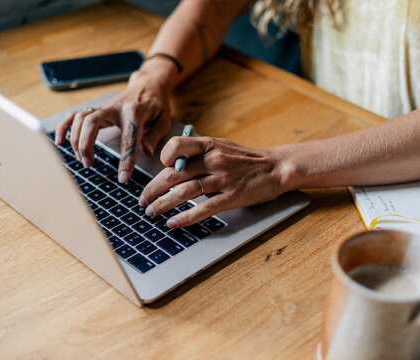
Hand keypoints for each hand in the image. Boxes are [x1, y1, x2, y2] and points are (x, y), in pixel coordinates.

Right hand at [55, 68, 171, 182]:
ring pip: (81, 119)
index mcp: (136, 111)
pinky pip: (75, 115)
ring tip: (82, 159)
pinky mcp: (97, 109)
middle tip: (88, 164)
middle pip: (92, 122)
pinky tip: (60, 141)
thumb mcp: (164, 119)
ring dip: (76, 139)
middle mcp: (116, 107)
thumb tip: (145, 153)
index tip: (123, 177)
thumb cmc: (157, 103)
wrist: (149, 84)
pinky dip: (64, 127)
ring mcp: (104, 107)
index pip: (129, 137)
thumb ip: (154, 136)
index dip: (126, 158)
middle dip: (86, 145)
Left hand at [139, 136, 286, 227]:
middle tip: (142, 200)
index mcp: (209, 144)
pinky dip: (185, 217)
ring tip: (152, 213)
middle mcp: (213, 160)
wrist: (276, 167)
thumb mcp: (222, 146)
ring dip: (163, 204)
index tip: (159, 171)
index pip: (176, 146)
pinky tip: (174, 223)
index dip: (163, 158)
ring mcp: (222, 179)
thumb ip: (199, 154)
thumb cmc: (247, 158)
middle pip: (173, 174)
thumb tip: (173, 166)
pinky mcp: (231, 196)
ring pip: (184, 192)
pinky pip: (203, 209)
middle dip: (153, 189)